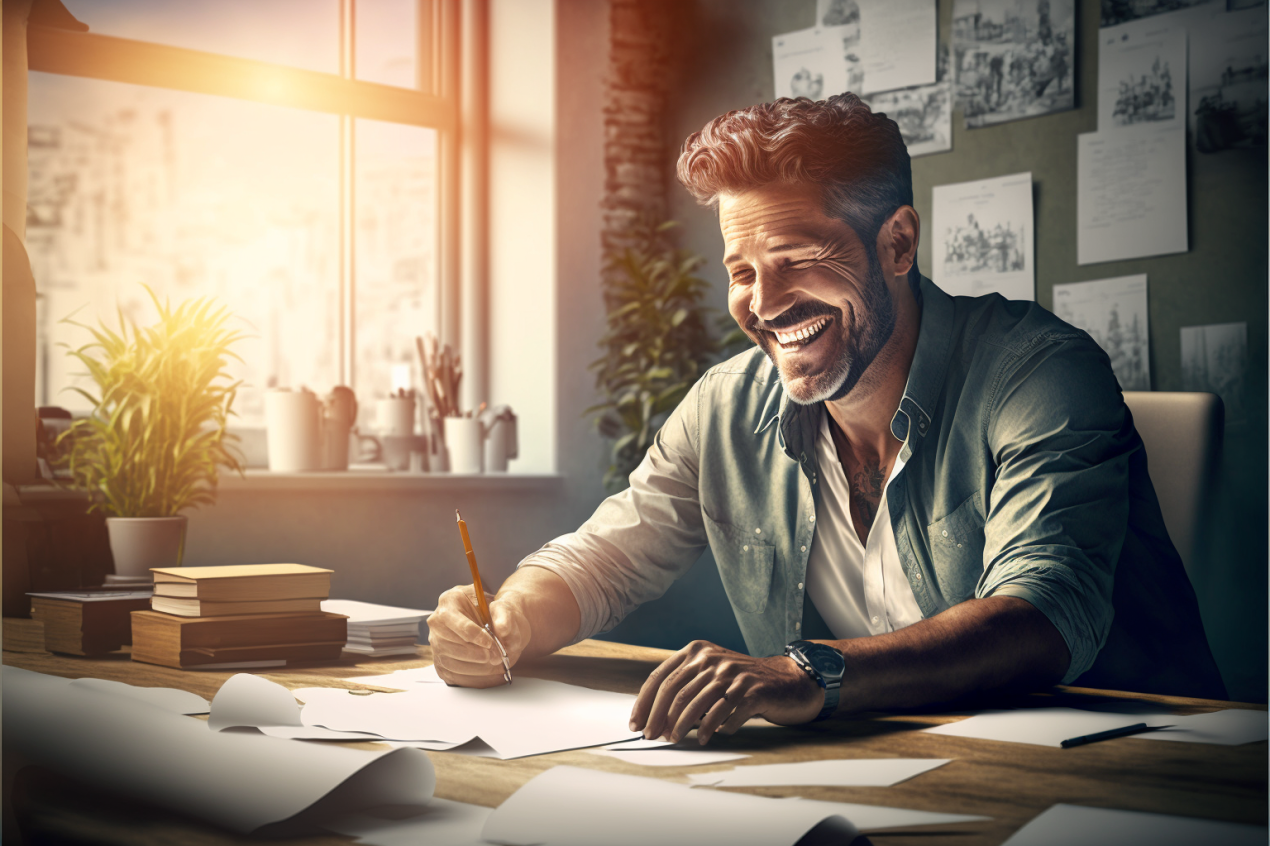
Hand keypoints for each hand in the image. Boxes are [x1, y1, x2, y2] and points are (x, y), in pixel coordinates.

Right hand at [425, 585, 530, 687]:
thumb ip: (502, 614)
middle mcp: (436, 622)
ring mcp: (435, 642)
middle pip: (452, 644)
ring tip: (493, 664)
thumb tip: (503, 629)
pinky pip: (451, 673)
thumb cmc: (486, 609)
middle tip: (496, 657)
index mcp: (449, 601)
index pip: (459, 623)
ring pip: (451, 661)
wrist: (479, 618)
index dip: (476, 635)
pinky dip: (470, 676)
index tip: (490, 642)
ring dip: (474, 667)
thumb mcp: (496, 603)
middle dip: (476, 654)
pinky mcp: (439, 660)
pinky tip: (487, 672)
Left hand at [628, 640, 824, 745]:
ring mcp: (733, 673)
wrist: (786, 680)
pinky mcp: (752, 690)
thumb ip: (685, 685)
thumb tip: (653, 716)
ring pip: (696, 703)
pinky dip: (712, 728)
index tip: (636, 723)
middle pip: (675, 691)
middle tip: (652, 736)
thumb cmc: (741, 682)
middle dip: (658, 717)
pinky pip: (725, 713)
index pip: (661, 676)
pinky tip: (706, 737)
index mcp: (697, 651)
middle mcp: (712, 658)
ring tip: (674, 739)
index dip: (645, 702)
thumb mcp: (711, 672)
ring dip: (681, 726)